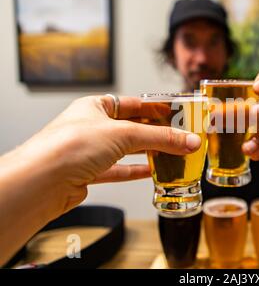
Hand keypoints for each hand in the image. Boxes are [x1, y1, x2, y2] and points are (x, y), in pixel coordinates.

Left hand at [14, 95, 200, 215]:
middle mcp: (91, 127)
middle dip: (155, 132)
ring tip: (170, 153)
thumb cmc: (70, 146)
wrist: (42, 181)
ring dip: (148, 152)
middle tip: (179, 136)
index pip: (132, 103)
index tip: (175, 113)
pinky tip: (151, 171)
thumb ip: (161, 138)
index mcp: (95, 107)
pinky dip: (135, 170)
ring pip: (125, 150)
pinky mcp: (88, 173)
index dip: (154, 107)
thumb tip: (189, 141)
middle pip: (131, 127)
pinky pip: (117, 169)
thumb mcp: (124, 134)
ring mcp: (89, 151)